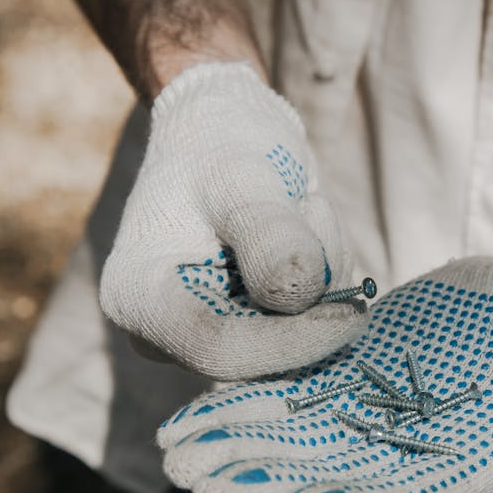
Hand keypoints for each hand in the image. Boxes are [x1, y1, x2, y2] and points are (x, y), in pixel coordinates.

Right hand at [99, 62, 365, 379]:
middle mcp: (165, 335)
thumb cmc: (220, 148)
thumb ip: (268, 234)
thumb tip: (296, 293)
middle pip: (263, 355)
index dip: (291, 342)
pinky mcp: (253, 334)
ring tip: (301, 206)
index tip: (354, 313)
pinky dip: (331, 280)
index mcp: (138, 298)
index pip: (219, 350)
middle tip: (312, 209)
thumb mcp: (242, 176)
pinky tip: (307, 230)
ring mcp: (211, 338)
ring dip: (326, 274)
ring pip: (300, 340)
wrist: (226, 137)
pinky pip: (315, 327)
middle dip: (313, 291)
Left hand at [157, 256, 492, 492]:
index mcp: (468, 468)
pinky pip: (296, 387)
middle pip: (327, 483)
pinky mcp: (361, 367)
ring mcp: (380, 411)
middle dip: (263, 489)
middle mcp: (412, 452)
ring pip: (298, 440)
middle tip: (197, 486)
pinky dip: (249, 397)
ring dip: (237, 449)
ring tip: (175, 451)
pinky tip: (199, 402)